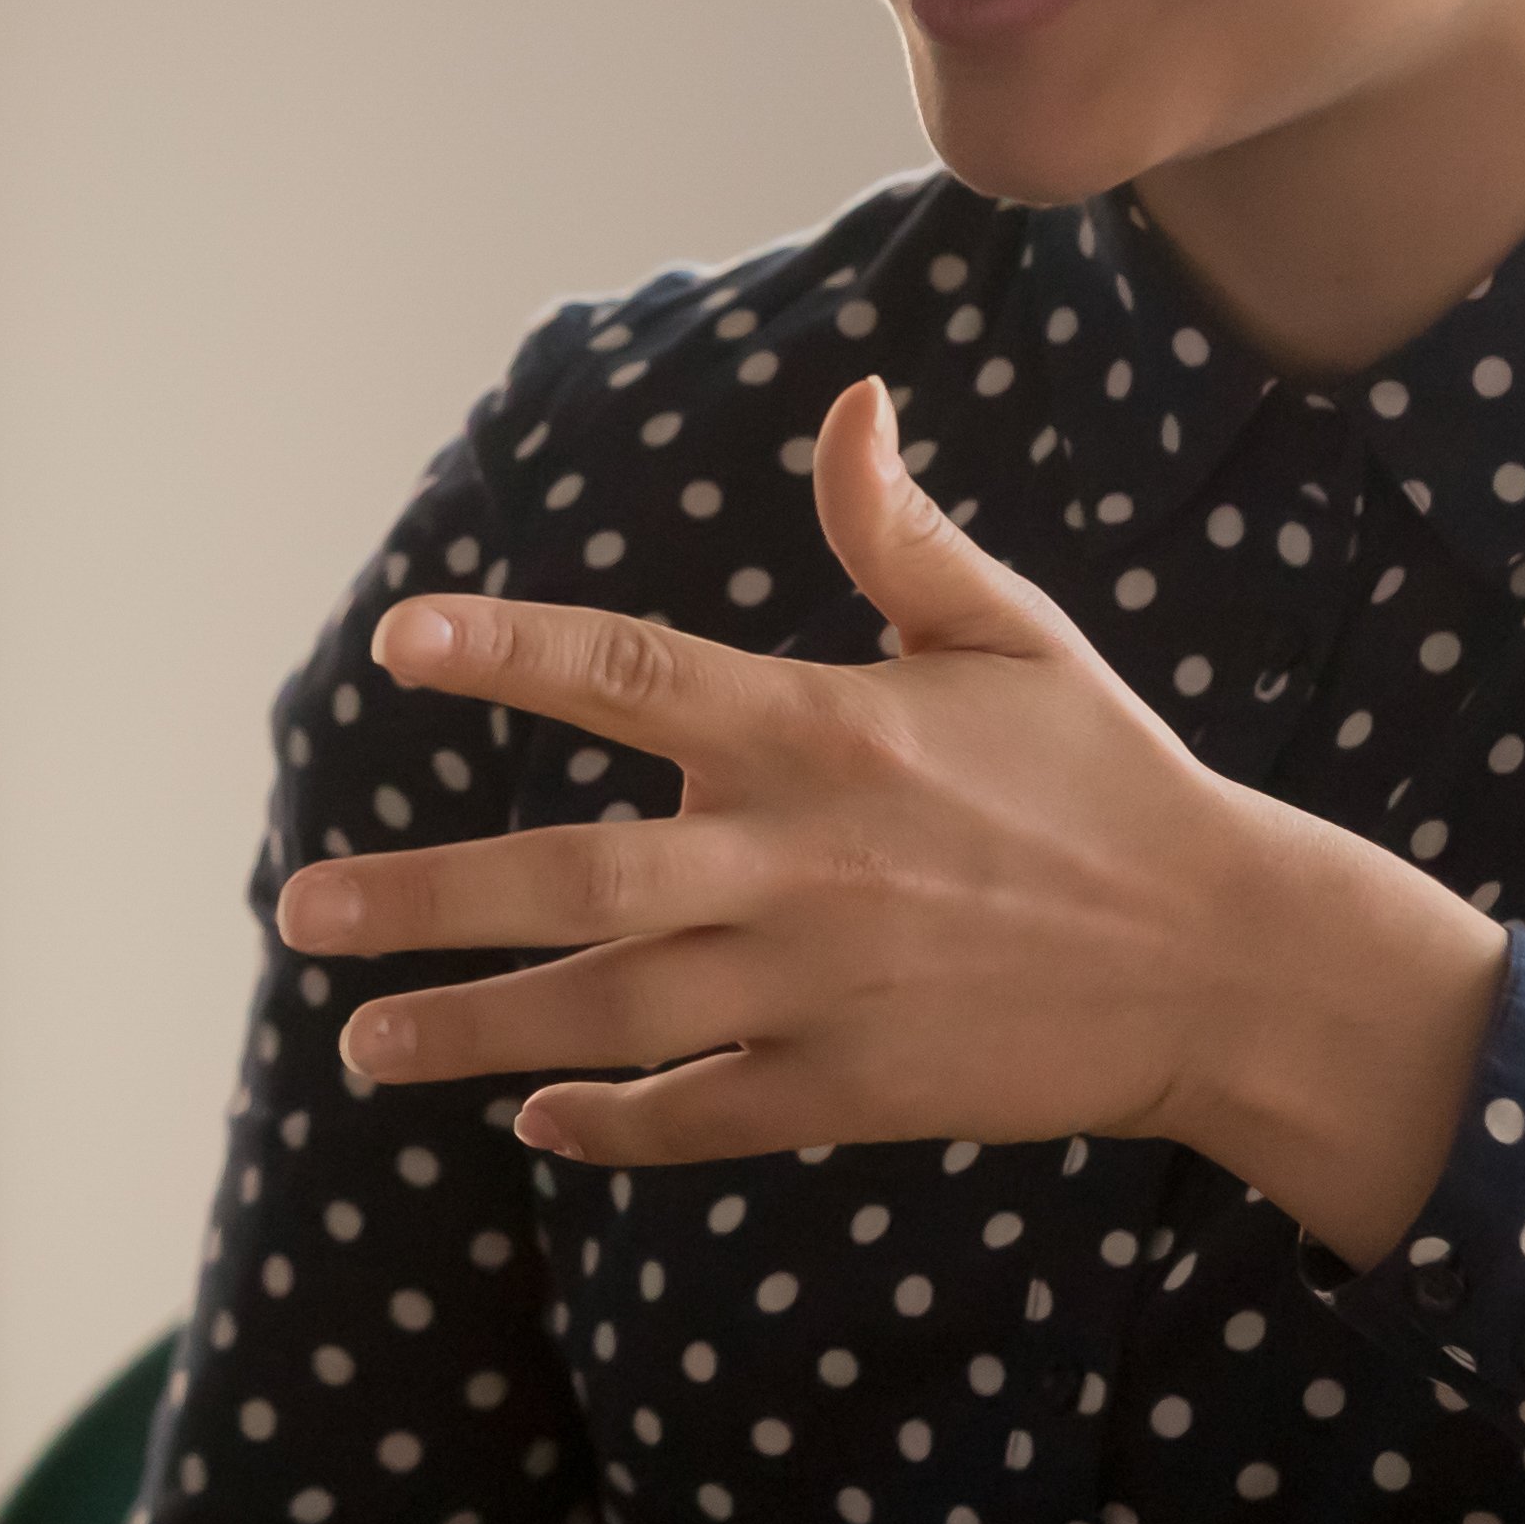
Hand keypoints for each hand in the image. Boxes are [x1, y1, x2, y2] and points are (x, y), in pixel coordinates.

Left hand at [273, 374, 1507, 1256]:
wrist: (1223, 962)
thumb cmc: (1106, 776)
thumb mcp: (1009, 634)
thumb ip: (897, 532)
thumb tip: (852, 403)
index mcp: (825, 730)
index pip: (632, 675)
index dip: (508, 652)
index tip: (396, 640)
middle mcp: (800, 863)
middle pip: (577, 879)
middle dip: (428, 897)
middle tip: (300, 907)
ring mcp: (817, 990)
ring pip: (609, 1015)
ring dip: (476, 1029)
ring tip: (363, 1040)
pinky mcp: (847, 1093)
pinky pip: (695, 1114)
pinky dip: (609, 1120)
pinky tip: (533, 1117)